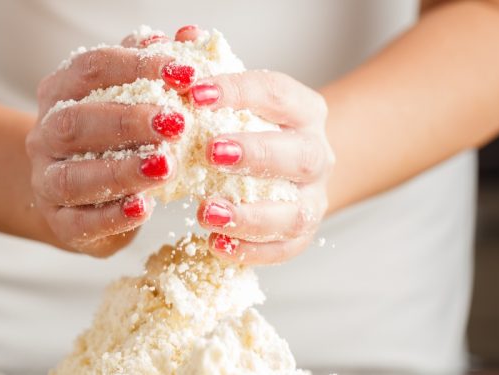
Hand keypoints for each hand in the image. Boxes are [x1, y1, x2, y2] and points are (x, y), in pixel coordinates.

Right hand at [26, 29, 198, 256]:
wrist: (78, 196)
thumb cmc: (112, 139)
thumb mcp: (132, 98)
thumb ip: (155, 67)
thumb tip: (191, 36)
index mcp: (61, 91)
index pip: (92, 67)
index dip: (138, 66)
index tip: (186, 74)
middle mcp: (45, 134)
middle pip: (75, 121)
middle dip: (127, 120)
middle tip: (176, 123)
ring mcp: (46, 181)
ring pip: (72, 176)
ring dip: (121, 171)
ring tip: (165, 167)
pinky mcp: (59, 223)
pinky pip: (79, 223)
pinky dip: (112, 217)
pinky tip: (143, 208)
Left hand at [191, 67, 333, 264]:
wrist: (290, 166)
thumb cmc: (253, 125)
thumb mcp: (236, 94)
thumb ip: (211, 68)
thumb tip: (183, 37)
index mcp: (303, 110)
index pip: (276, 94)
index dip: (239, 92)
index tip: (195, 92)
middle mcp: (316, 154)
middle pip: (298, 155)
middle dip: (255, 153)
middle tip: (211, 152)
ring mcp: (313, 197)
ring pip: (295, 210)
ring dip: (250, 214)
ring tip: (205, 212)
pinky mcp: (301, 234)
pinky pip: (285, 248)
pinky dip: (253, 251)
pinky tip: (216, 245)